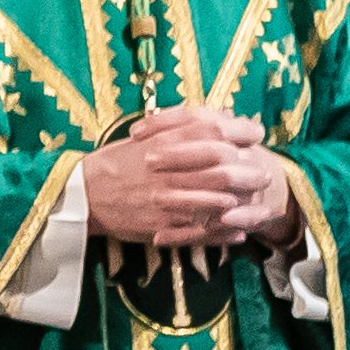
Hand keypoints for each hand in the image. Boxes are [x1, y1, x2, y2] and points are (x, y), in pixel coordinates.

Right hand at [83, 107, 270, 247]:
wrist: (85, 192)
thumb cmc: (118, 161)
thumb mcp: (148, 135)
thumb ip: (183, 125)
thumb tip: (223, 117)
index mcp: (163, 142)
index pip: (212, 130)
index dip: (241, 132)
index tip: (256, 134)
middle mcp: (168, 169)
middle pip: (221, 169)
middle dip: (248, 172)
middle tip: (264, 174)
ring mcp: (166, 199)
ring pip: (215, 202)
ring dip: (240, 203)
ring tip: (255, 203)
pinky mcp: (162, 225)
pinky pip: (200, 231)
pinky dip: (223, 233)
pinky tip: (238, 231)